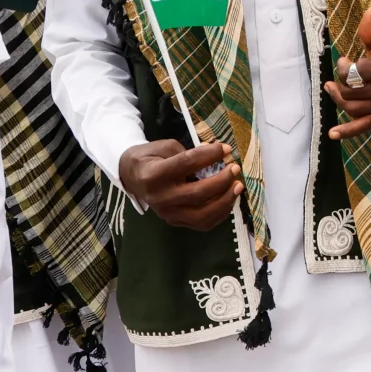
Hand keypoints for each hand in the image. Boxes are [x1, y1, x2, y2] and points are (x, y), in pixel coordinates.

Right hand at [118, 139, 240, 230]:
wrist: (132, 176)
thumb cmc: (150, 158)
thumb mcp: (165, 147)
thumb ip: (190, 152)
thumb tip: (218, 155)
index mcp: (154, 175)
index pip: (187, 164)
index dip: (210, 155)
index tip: (227, 149)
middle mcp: (160, 197)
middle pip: (198, 193)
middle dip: (222, 180)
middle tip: (235, 168)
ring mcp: (167, 213)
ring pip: (202, 215)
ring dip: (225, 201)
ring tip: (238, 186)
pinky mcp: (174, 222)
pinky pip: (202, 224)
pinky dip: (220, 213)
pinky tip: (229, 200)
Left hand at [325, 4, 370, 140]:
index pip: (354, 75)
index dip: (343, 68)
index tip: (344, 59)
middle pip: (351, 93)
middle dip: (339, 83)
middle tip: (338, 72)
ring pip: (354, 108)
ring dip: (339, 100)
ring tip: (331, 88)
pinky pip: (366, 124)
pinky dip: (349, 131)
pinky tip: (333, 134)